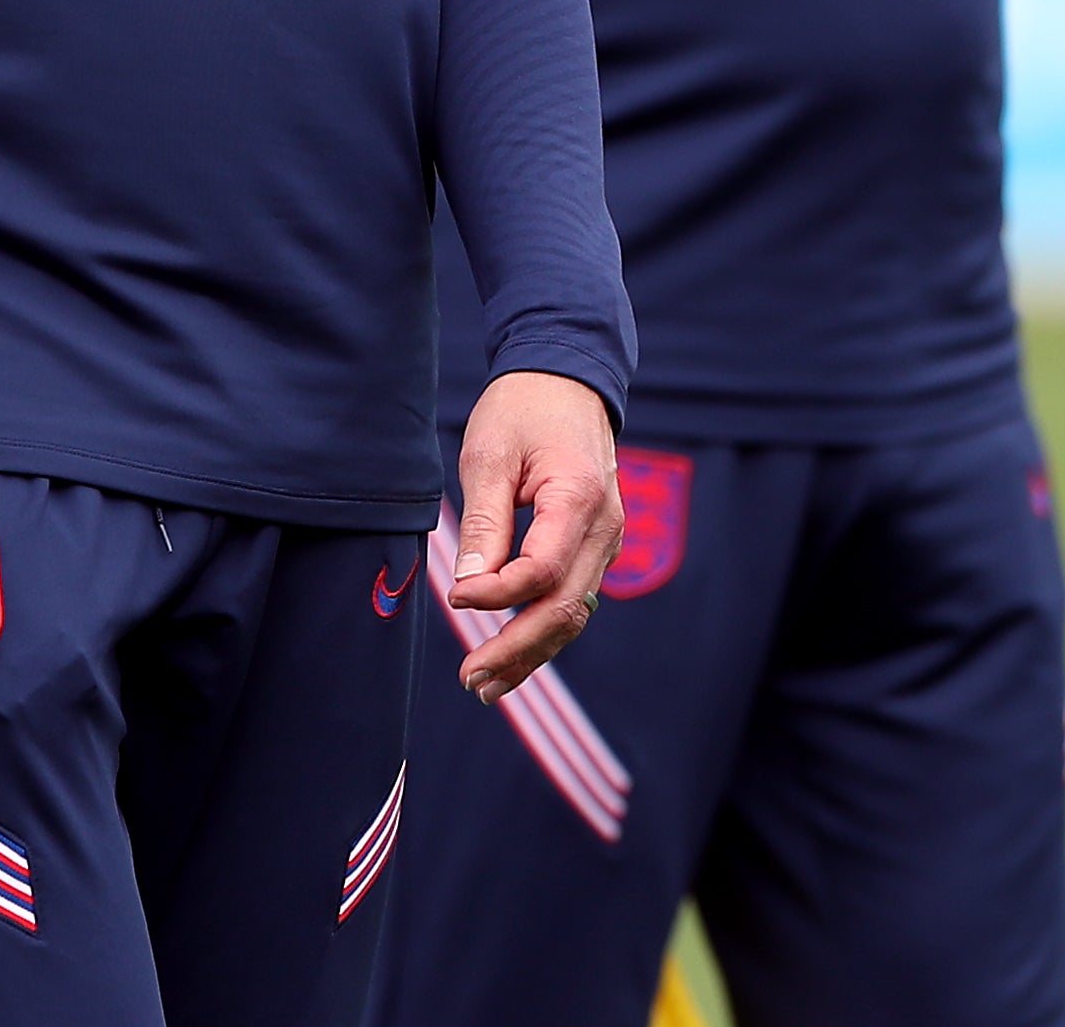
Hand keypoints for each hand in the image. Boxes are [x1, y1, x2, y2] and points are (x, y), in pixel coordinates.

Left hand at [445, 371, 622, 702]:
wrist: (567, 380)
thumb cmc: (524, 409)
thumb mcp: (489, 454)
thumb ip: (483, 522)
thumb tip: (469, 585)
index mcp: (579, 498)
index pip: (541, 570)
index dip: (497, 595)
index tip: (456, 598)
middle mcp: (605, 525)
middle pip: (566, 607)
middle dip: (517, 649)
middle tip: (470, 678)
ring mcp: (608, 537)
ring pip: (576, 612)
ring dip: (531, 652)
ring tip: (486, 685)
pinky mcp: (598, 544)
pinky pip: (576, 596)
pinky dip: (544, 630)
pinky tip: (512, 655)